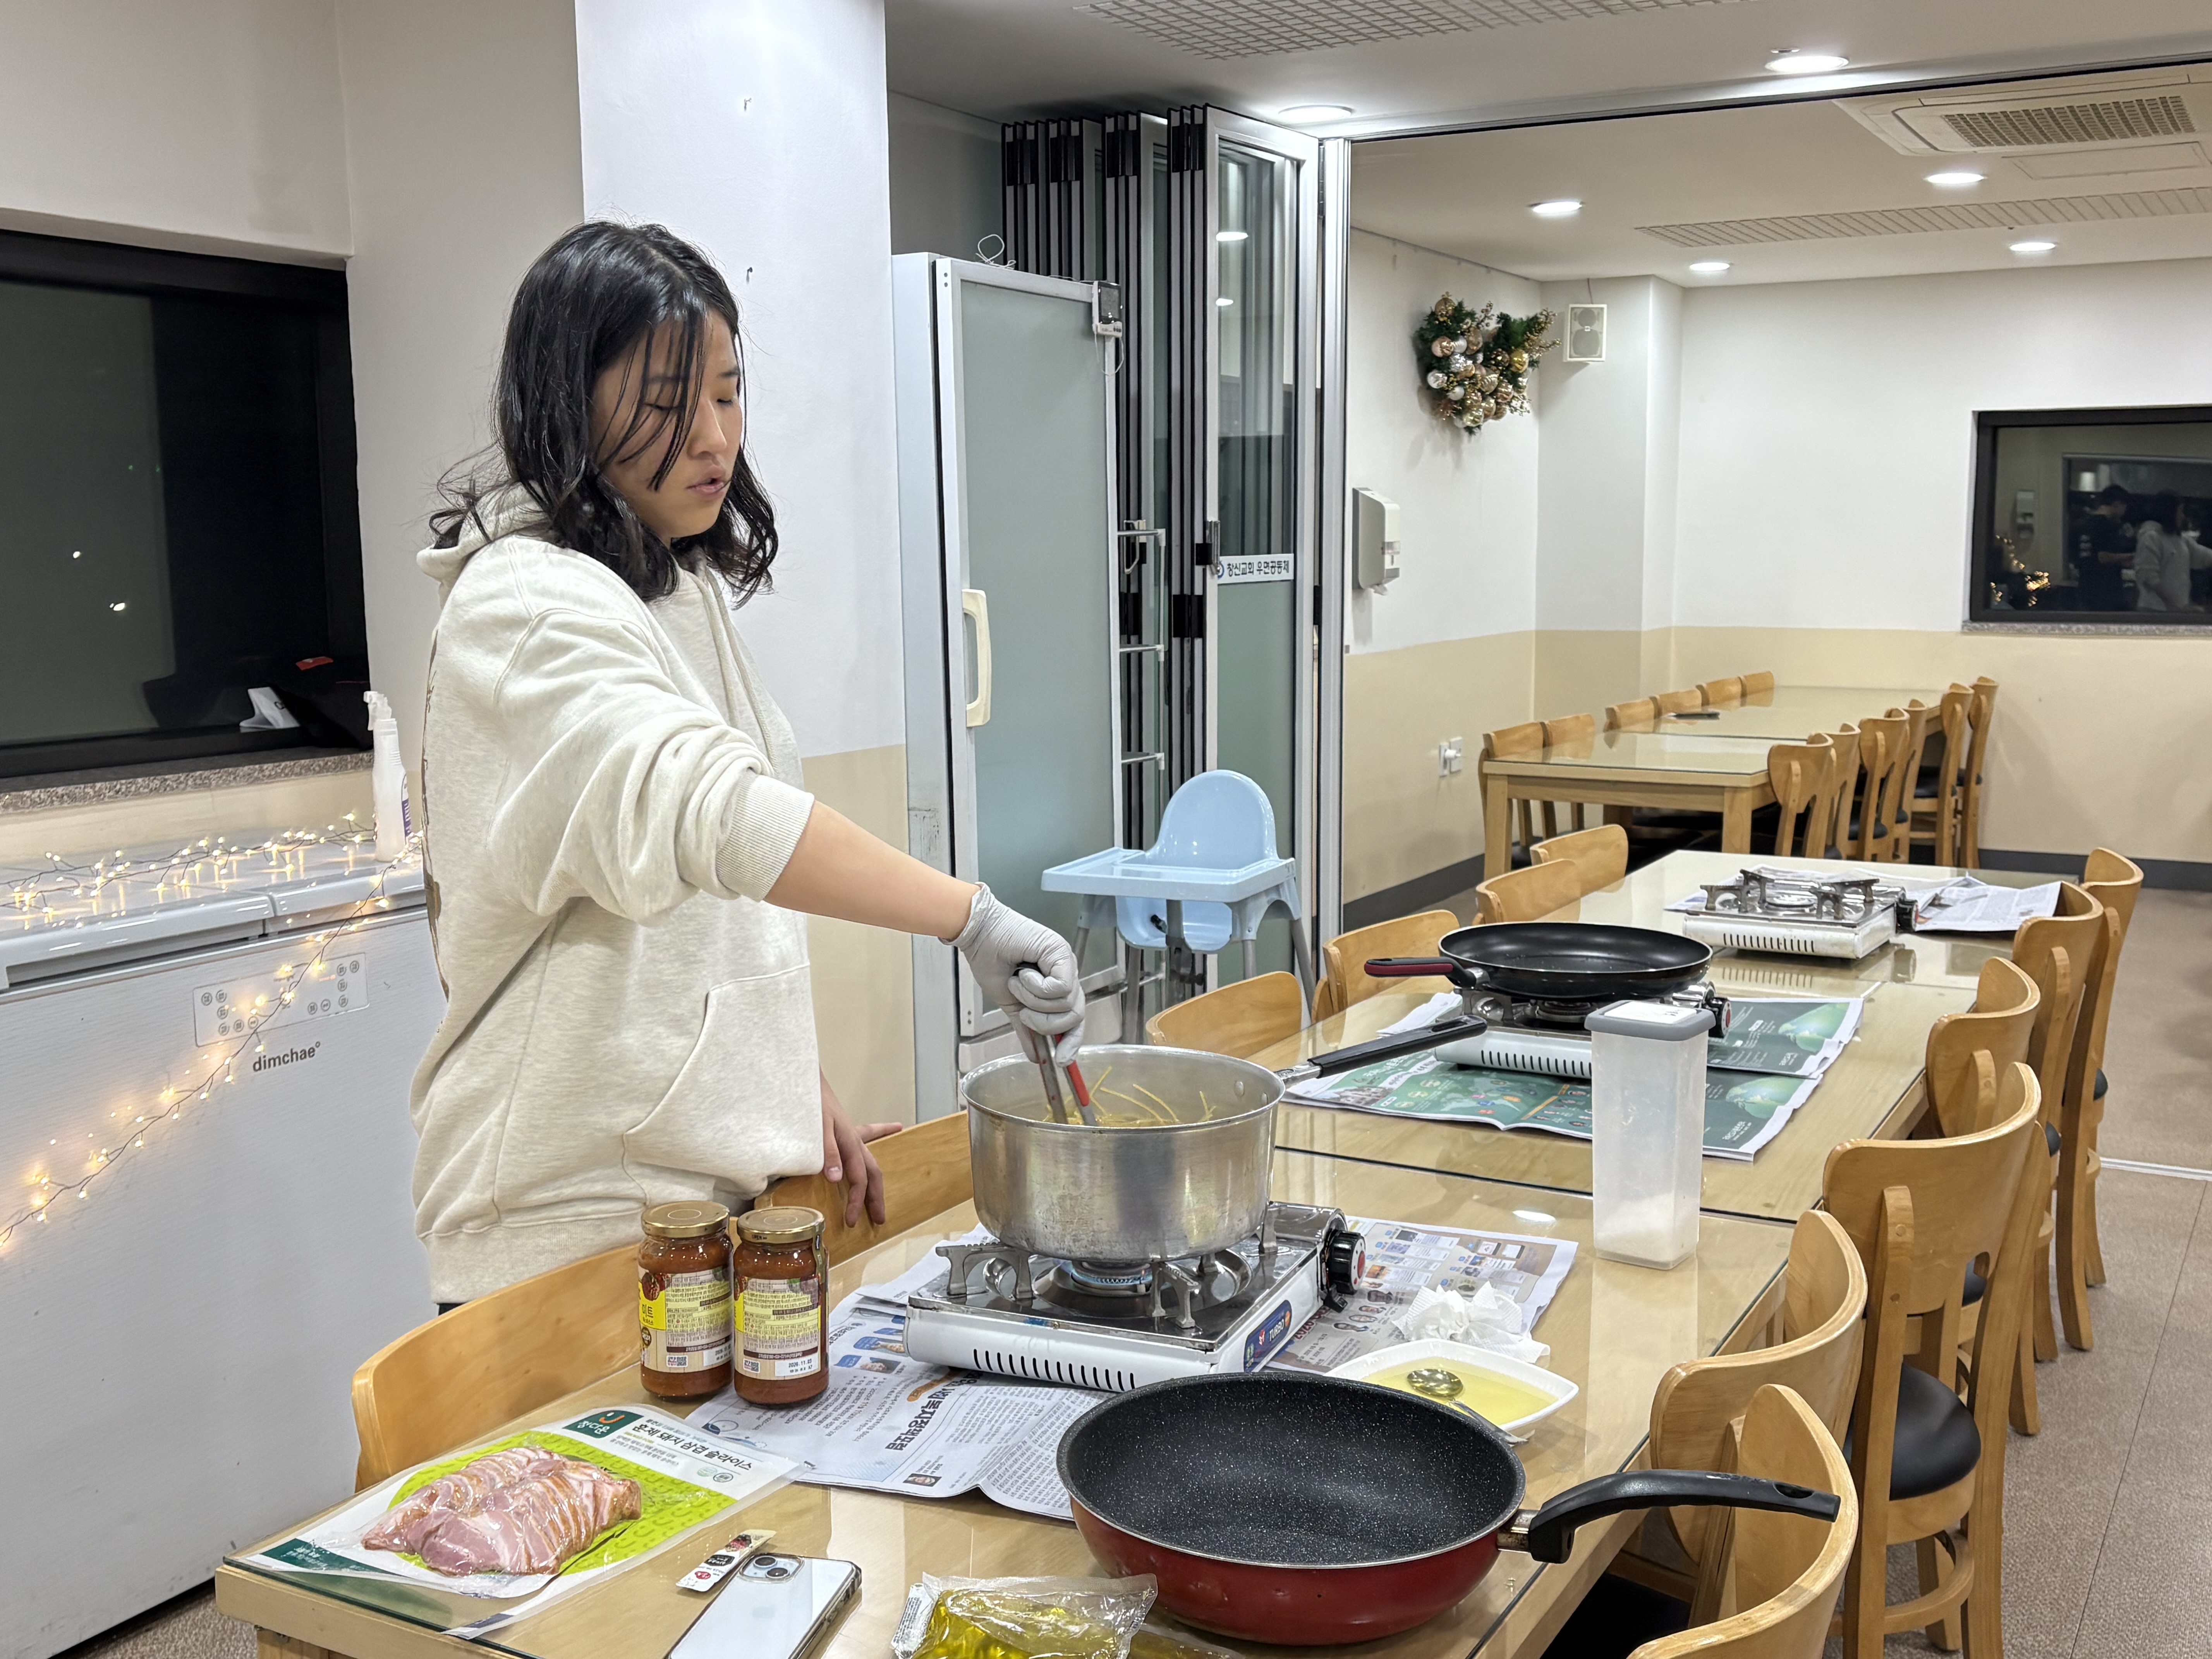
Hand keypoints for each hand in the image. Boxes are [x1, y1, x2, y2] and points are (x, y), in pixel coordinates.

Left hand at [820, 1077, 900, 1228]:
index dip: (857, 1201)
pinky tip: (892, 1128)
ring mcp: (851, 1133)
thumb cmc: (811, 1102)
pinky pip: (866, 1136)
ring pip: (870, 1159)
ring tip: (881, 1192)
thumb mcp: (817, 1130)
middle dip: (876, 1196)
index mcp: (850, 1143)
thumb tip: (837, 1179)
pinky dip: (879, 1133)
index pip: (859, 1178)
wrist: (807, 1079)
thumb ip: (827, 1154)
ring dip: (876, 1178)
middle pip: (872, 1172)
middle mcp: (854, 1140)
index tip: (852, 1221)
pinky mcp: (843, 1127)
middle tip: (880, 1217)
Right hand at [947, 884, 1085, 1062]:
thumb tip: (1035, 1057)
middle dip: (1044, 1023)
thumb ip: (1025, 1030)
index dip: (1071, 1043)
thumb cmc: (992, 961)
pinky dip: (1037, 987)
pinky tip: (1024, 973)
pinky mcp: (1062, 953)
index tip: (1059, 1061)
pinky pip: (1059, 988)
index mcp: (1057, 988)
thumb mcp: (1011, 1006)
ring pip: (1066, 1005)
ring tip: (1018, 983)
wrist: (979, 936)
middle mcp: (1067, 976)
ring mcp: (1066, 964)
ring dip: (1034, 1001)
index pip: (1075, 1022)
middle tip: (1023, 1012)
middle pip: (1074, 1017)